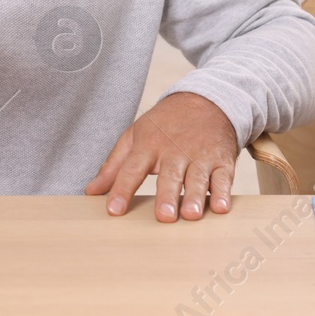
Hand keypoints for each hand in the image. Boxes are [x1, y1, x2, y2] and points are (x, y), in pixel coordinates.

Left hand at [85, 91, 238, 220]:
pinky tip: (221, 208)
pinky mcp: (222, 160)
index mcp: (149, 145)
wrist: (208, 99)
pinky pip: (223, 178)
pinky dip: (223, 192)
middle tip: (163, 216)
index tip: (114, 210)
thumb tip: (91, 191)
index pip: (132, 169)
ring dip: (195, 196)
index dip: (122, 189)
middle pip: (170, 175)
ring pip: (197, 178)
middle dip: (167, 196)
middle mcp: (175, 151)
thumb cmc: (166, 124)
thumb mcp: (136, 135)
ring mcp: (200, 156)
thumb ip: (114, 165)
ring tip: (190, 215)